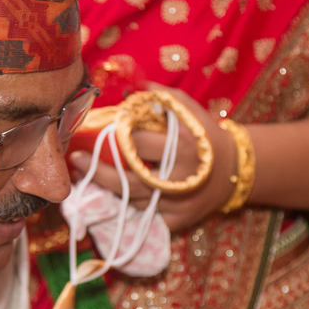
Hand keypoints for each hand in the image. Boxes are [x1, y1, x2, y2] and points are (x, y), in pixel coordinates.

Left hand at [68, 84, 239, 231]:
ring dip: (105, 189)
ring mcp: (179, 204)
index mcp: (185, 147)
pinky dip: (125, 209)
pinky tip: (108, 197)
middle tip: (74, 158)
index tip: (98, 133)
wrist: (234, 169)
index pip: (138, 144)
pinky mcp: (178, 221)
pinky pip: (145, 218)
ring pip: (133, 201)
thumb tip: (131, 88)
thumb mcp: (189, 110)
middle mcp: (181, 179)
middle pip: (129, 181)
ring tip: (83, 174)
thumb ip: (161, 96)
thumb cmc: (206, 135)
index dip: (116, 137)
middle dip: (97, 171)